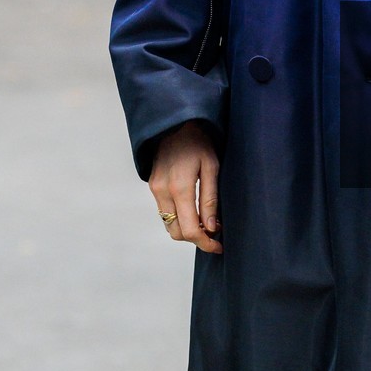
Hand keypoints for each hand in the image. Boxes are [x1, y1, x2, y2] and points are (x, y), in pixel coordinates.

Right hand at [149, 122, 221, 254]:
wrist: (174, 124)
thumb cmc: (198, 142)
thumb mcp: (212, 167)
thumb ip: (210, 200)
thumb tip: (211, 228)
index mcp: (180, 188)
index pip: (190, 230)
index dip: (205, 243)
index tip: (218, 246)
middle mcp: (162, 192)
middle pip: (177, 232)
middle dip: (196, 238)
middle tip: (215, 232)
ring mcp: (154, 190)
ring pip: (169, 225)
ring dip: (187, 229)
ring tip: (206, 221)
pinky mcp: (152, 187)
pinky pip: (165, 212)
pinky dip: (179, 218)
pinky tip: (194, 211)